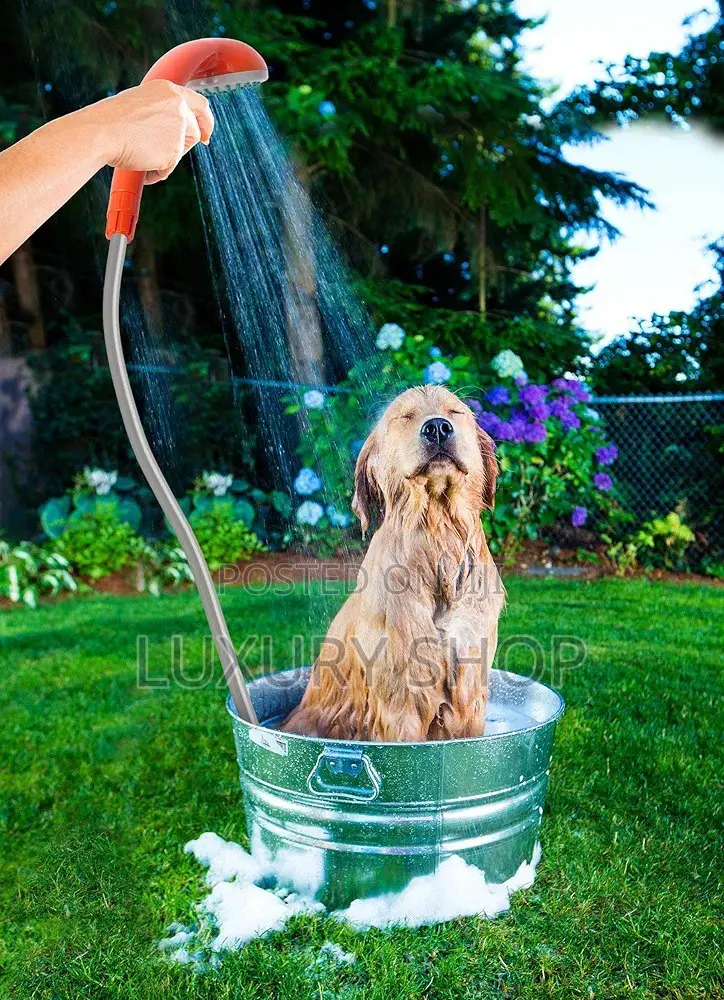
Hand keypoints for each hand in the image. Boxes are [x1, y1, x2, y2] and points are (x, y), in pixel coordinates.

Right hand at [89, 79, 213, 183]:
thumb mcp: (140, 104)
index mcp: (169, 90)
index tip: (206, 135)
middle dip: (182, 146)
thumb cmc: (112, 119)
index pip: (200, 104)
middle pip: (194, 132)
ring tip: (141, 156)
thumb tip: (169, 131)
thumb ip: (160, 112)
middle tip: (164, 155)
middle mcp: (178, 107)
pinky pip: (168, 168)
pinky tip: (140, 166)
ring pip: (180, 151)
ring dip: (165, 159)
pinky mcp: (174, 150)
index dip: (206, 122)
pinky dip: (156, 171)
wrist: (102, 131)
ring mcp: (178, 128)